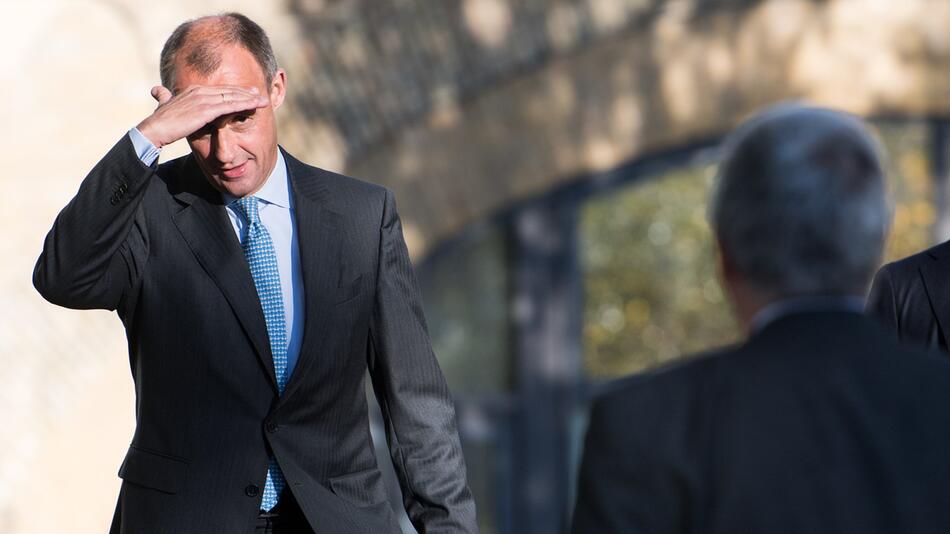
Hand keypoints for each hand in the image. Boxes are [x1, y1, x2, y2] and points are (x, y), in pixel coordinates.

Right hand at [136, 85, 270, 147]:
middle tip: (259, 93)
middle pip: (228, 91)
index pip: (218, 89)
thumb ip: (165, 97)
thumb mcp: (165, 106)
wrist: (153, 129)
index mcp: (192, 90)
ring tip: (263, 100)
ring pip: (231, 97)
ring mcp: (203, 99)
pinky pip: (229, 106)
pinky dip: (243, 105)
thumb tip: (159, 90)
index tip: (246, 92)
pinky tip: (254, 106)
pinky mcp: (206, 110)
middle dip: (245, 92)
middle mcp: (199, 91)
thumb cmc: (159, 122)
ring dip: (249, 99)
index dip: (234, 91)